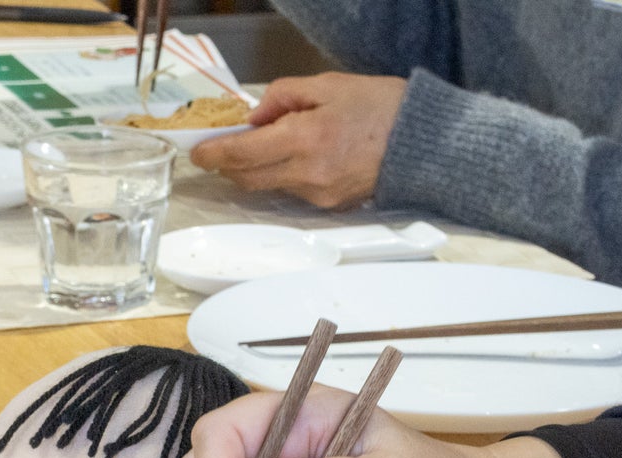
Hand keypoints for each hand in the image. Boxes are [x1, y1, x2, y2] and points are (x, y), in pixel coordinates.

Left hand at [189, 73, 407, 208]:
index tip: (198, 152)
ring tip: (274, 142)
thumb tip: (253, 117)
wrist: (423, 142)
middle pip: (247, 179)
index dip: (213, 155)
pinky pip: (294, 192)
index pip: (241, 155)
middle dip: (229, 165)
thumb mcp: (326, 85)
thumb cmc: (380, 107)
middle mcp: (308, 174)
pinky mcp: (330, 207)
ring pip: (270, 186)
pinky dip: (286, 175)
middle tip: (223, 148)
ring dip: (261, 168)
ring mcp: (319, 196)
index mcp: (304, 139)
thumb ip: (282, 96)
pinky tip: (302, 156)